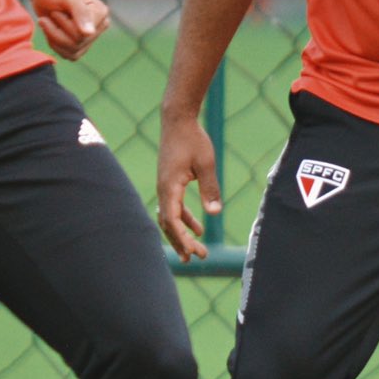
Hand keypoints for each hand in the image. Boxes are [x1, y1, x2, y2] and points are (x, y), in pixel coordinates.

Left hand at [33, 0, 109, 59]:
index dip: (63, 22)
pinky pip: (68, 55)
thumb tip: (90, 33)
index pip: (82, 32)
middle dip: (56, 29)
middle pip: (76, 42)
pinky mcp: (80, 47)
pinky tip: (51, 31)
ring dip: (53, 36)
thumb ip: (79, 11)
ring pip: (71, 51)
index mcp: (101, 12)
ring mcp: (90, 39)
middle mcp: (99, 27)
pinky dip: (54, 44)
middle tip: (52, 14)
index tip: (57, 8)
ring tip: (49, 21)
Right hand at [157, 114, 220, 261]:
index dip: (181, 238)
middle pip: (169, 224)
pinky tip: (198, 228)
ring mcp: (165, 187)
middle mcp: (163, 190)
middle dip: (182, 243)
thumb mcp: (206, 163)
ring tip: (197, 251)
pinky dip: (184, 220)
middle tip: (198, 258)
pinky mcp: (169, 183)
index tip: (192, 251)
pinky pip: (174, 208)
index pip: (171, 220)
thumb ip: (210, 188)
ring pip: (170, 218)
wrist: (178, 120)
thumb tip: (215, 214)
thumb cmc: (193, 140)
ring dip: (182, 234)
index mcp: (169, 187)